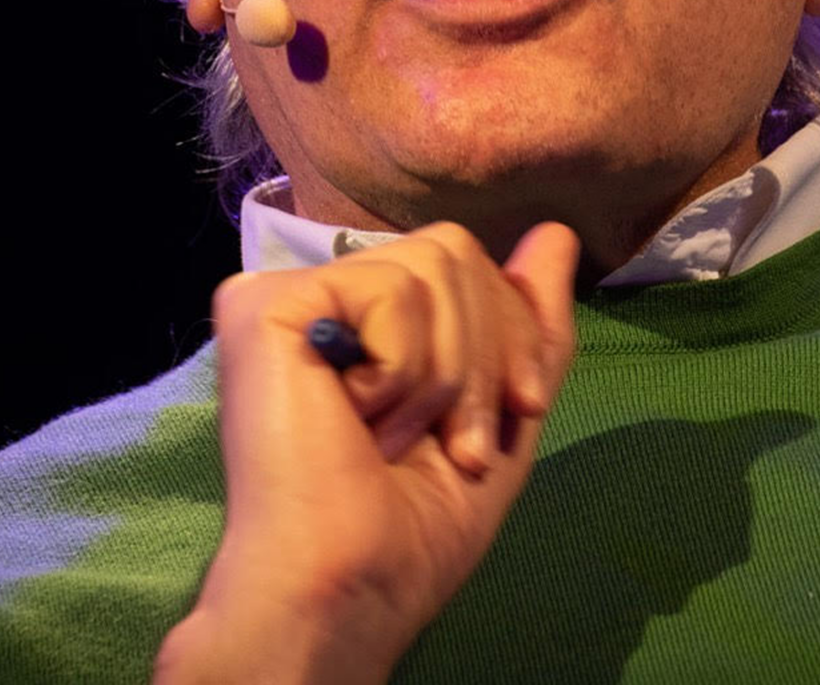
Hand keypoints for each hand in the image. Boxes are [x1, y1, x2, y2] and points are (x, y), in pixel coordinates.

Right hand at [155, 220, 581, 684]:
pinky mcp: (264, 304)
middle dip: (485, 358)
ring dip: (446, 374)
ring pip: (431, 264)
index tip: (503, 423)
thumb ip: (526, 324)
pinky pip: (390, 287)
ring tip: (396, 438)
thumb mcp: (500, 417)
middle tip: (451, 446)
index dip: (509, 338)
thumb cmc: (413, 530)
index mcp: (364, 319)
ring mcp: (285, 295)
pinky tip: (355, 417)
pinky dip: (403, 367)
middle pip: (454, 252)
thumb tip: (555, 234)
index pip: (464, 262)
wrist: (349, 585)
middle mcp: (317, 295)